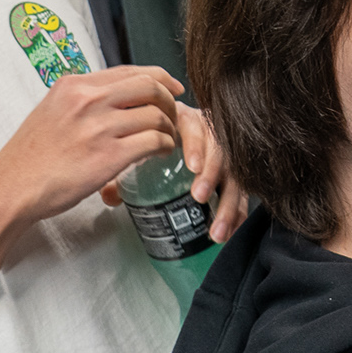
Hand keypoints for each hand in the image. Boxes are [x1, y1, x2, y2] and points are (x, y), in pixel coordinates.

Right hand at [0, 65, 179, 225]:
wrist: (10, 189)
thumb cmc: (29, 158)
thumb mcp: (51, 111)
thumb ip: (80, 101)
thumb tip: (111, 99)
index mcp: (74, 85)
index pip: (129, 70)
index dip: (159, 77)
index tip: (172, 87)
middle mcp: (87, 100)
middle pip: (149, 85)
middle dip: (169, 99)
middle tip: (174, 114)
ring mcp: (99, 127)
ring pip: (156, 114)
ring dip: (169, 127)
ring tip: (167, 139)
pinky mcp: (108, 156)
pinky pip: (153, 141)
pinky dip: (164, 146)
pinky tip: (161, 154)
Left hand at [101, 103, 249, 243]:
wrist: (167, 140)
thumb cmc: (152, 142)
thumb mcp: (138, 148)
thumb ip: (123, 169)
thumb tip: (111, 195)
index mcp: (184, 121)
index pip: (195, 126)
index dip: (196, 144)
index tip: (191, 166)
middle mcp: (209, 134)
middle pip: (220, 149)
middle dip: (213, 173)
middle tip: (199, 196)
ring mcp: (224, 154)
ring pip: (234, 174)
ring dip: (228, 202)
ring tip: (216, 231)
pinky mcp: (233, 174)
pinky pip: (240, 192)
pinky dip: (237, 212)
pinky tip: (231, 230)